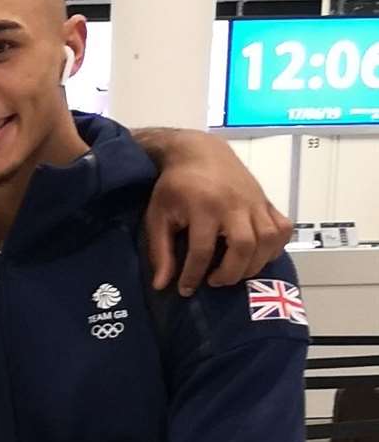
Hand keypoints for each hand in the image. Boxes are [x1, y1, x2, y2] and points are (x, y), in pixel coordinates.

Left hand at [142, 131, 290, 295]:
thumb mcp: (158, 216)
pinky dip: (276, 247)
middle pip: (243, 245)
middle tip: (214, 281)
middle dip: (230, 272)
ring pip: (268, 239)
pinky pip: (283, 227)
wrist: (198, 152)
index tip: (185, 290)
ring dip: (255, 263)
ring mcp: (255, 201)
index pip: (202, 250)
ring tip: (235, 272)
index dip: (193, 275)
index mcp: (203, 206)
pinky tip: (258, 256)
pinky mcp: (266, 201)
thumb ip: (160, 250)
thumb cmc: (174, 187)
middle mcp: (233, 204)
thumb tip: (161, 285)